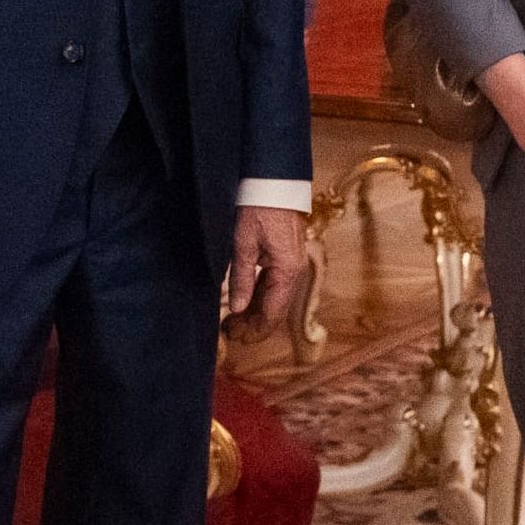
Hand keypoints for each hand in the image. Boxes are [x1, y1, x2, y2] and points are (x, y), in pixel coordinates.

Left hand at [223, 205, 310, 330]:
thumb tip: (237, 309)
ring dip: (256, 311)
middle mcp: (294, 271)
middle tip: (229, 333)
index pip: (273, 312)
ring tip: (233, 321)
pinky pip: (275, 284)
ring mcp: (292, 264)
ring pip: (275, 297)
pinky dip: (260, 296)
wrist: (274, 183)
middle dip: (254, 324)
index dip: (256, 330)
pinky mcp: (286, 257)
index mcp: (286, 271)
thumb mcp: (243, 244)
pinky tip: (245, 303)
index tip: (238, 340)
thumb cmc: (259, 209)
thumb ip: (241, 278)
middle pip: (275, 308)